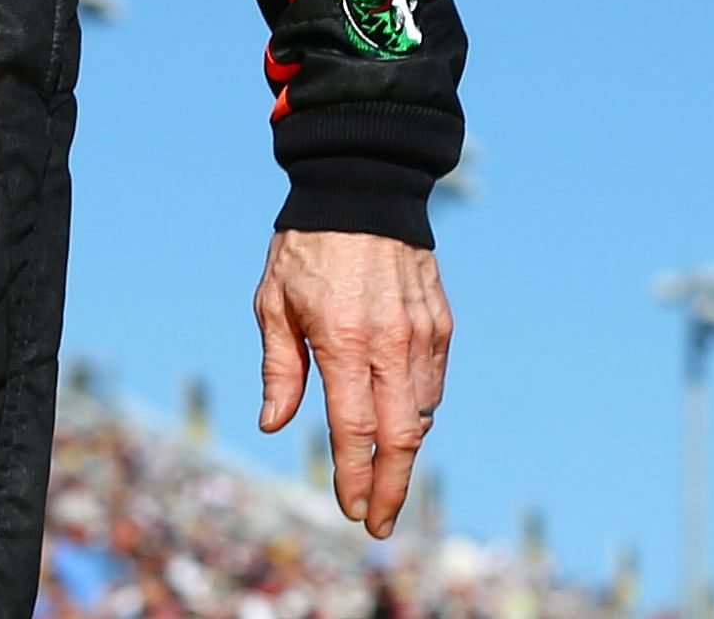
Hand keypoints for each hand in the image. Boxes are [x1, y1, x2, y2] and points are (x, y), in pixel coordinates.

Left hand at [255, 228, 451, 538]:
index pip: (353, 428)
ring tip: (383, 477)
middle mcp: (389, 343)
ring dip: (405, 454)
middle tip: (379, 522)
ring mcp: (422, 335)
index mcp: (342, 340)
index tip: (352, 509)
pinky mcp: (440, 325)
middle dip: (391, 488)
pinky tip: (399, 424)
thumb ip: (280, 368)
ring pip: (422, 415)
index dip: (354, 476)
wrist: (361, 190)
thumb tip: (274, 425)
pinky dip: (419, 413)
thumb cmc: (305, 248)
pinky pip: (433, 385)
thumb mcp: (273, 301)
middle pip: (400, 438)